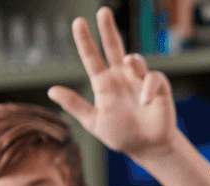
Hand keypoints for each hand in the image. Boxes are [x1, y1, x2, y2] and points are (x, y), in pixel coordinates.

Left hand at [47, 8, 179, 159]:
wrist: (148, 148)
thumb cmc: (121, 135)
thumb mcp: (94, 122)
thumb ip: (75, 105)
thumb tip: (51, 90)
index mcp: (103, 83)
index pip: (91, 57)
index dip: (85, 40)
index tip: (78, 22)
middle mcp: (120, 77)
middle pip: (113, 47)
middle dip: (108, 29)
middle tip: (103, 11)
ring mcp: (139, 81)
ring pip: (135, 59)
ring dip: (132, 58)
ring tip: (128, 62)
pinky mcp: (158, 87)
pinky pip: (153, 77)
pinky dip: (148, 86)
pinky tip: (145, 101)